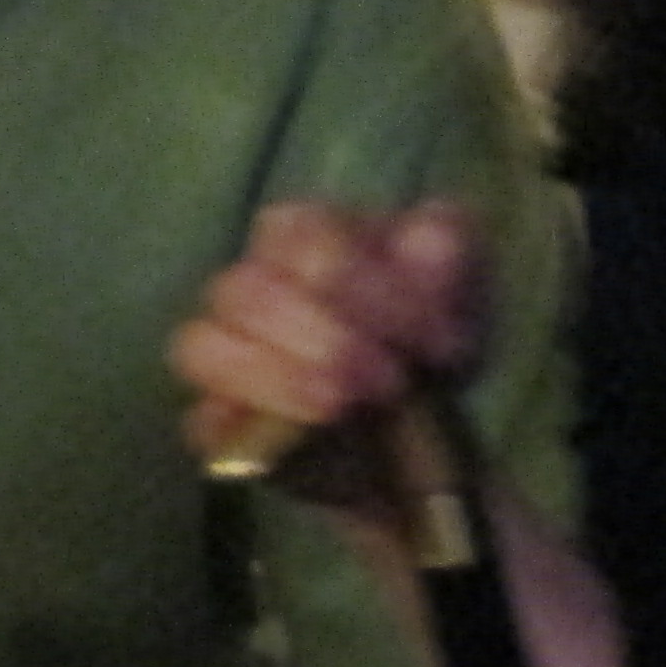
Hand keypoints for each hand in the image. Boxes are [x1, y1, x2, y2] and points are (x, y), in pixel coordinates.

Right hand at [172, 197, 488, 498]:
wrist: (424, 430)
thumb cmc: (431, 337)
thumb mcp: (463, 285)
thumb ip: (449, 251)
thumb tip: (427, 247)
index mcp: (304, 233)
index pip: (308, 241)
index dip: (370, 291)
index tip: (436, 343)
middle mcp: (250, 281)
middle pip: (250, 292)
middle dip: (327, 340)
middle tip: (387, 381)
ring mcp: (223, 351)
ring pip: (203, 347)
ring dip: (278, 379)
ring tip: (338, 407)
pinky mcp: (217, 422)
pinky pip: (202, 420)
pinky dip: (245, 426)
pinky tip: (301, 433)